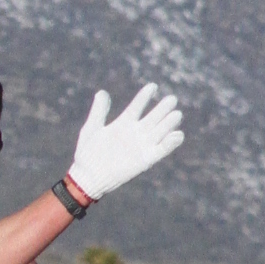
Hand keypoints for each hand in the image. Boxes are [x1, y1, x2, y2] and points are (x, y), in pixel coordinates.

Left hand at [66, 83, 182, 202]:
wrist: (88, 177)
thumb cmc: (87, 153)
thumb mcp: (92, 128)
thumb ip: (99, 111)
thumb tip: (101, 92)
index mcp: (123, 124)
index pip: (137, 106)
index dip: (144, 97)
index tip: (153, 86)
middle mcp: (135, 133)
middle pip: (153, 118)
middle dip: (162, 109)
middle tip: (172, 99)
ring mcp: (141, 146)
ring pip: (160, 132)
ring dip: (169, 123)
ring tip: (176, 114)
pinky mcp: (145, 160)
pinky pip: (161, 150)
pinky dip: (170, 144)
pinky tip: (177, 135)